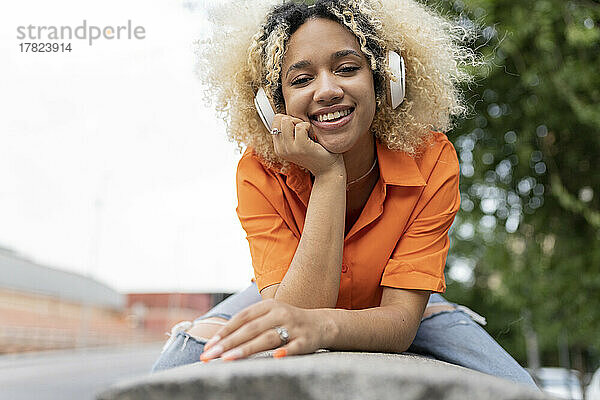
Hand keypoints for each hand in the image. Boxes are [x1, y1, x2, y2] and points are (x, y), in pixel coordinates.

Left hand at [199, 299, 326, 361]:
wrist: (321, 324)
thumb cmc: (287, 322)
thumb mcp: (269, 316)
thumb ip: (248, 324)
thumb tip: (218, 339)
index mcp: (268, 306)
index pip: (242, 318)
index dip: (224, 331)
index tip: (209, 346)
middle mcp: (280, 313)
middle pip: (250, 329)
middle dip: (227, 343)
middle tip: (209, 356)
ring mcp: (293, 327)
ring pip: (267, 338)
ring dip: (246, 349)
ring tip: (228, 358)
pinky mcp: (306, 340)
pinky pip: (294, 347)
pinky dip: (285, 352)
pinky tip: (275, 358)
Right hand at [272, 114, 343, 176]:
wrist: (327, 169)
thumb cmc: (315, 152)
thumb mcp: (297, 142)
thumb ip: (289, 132)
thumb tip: (284, 115)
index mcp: (279, 147)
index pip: (275, 121)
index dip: (288, 120)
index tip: (298, 129)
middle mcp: (281, 149)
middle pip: (279, 118)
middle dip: (293, 120)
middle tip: (304, 131)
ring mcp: (290, 149)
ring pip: (287, 120)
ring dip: (300, 122)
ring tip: (308, 133)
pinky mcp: (301, 147)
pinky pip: (300, 126)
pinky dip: (308, 126)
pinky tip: (312, 135)